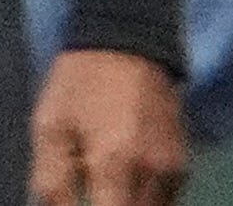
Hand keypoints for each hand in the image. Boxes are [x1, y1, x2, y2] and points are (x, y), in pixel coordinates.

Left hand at [30, 45, 188, 205]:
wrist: (128, 42)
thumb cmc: (80, 84)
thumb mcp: (50, 128)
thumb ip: (52, 184)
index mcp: (114, 164)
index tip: (80, 200)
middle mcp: (152, 175)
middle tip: (89, 190)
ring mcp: (173, 172)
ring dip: (126, 205)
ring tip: (104, 186)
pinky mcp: (182, 166)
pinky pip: (164, 201)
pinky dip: (142, 201)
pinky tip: (122, 183)